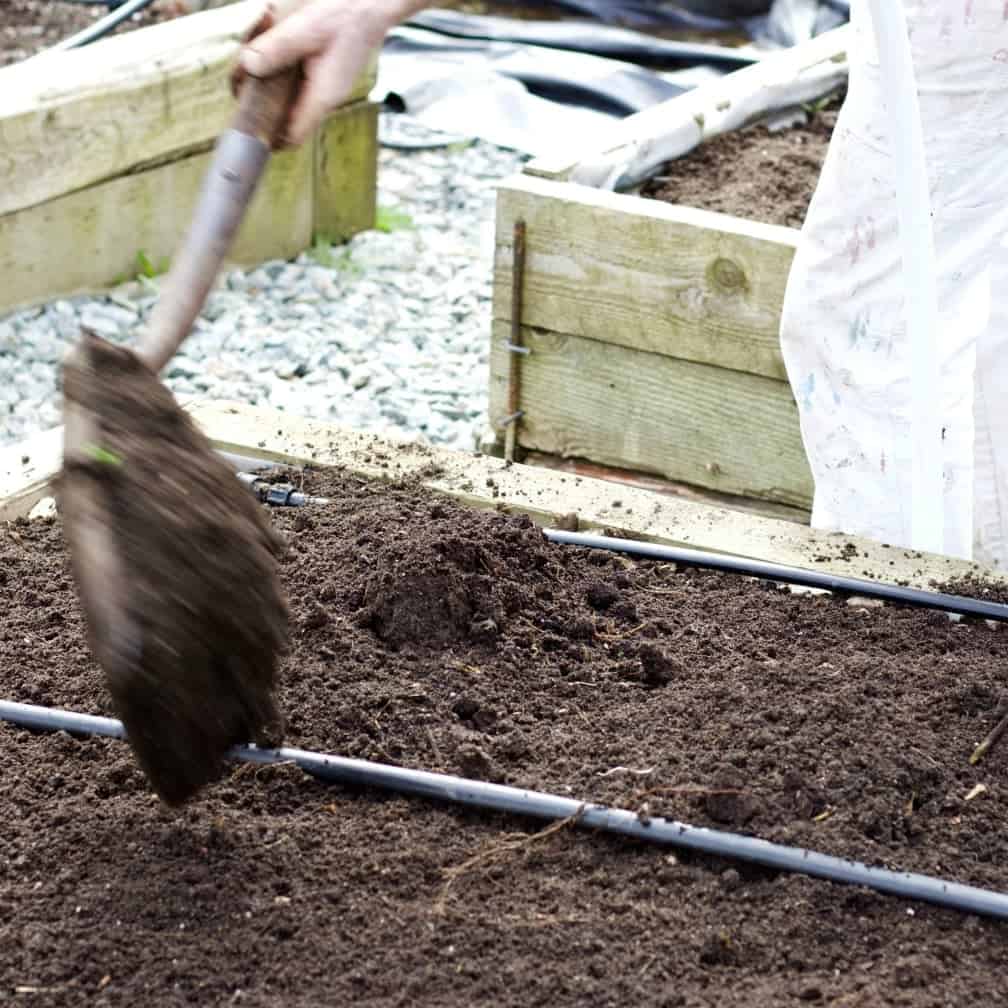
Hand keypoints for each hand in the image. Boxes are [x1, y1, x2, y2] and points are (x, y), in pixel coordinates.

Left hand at [233, 0, 420, 147]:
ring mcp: (326, 91)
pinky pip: (299, 90)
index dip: (269, 139)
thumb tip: (247, 65)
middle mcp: (325, 100)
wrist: (372, 5)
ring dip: (271, 95)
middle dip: (265, 113)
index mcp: (322, 97)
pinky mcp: (325, 79)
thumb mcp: (306, 29)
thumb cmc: (345, 16)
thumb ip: (276, 48)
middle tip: (241, 90)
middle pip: (289, 123)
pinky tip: (270, 59)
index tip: (248, 130)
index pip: (293, 137)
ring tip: (250, 74)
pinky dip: (282, 82)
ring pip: (293, 106)